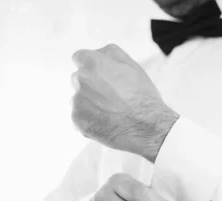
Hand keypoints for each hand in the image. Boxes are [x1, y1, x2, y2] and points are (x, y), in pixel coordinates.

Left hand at [71, 44, 178, 162]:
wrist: (145, 127)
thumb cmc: (142, 96)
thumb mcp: (133, 66)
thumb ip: (111, 54)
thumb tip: (98, 53)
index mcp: (93, 62)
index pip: (79, 58)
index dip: (91, 67)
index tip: (100, 76)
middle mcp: (80, 79)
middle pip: (78, 79)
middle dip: (90, 85)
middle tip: (109, 96)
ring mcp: (77, 100)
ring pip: (78, 98)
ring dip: (89, 103)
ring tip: (110, 111)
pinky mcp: (76, 119)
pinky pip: (78, 116)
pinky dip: (89, 119)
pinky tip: (106, 122)